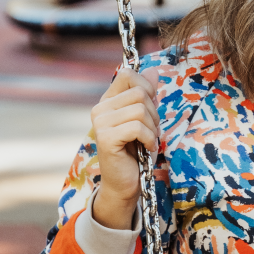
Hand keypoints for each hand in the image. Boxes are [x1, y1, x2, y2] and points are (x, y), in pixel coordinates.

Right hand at [91, 68, 159, 229]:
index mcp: (108, 101)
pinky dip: (149, 139)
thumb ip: (148, 95)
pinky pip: (137, 127)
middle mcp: (100, 109)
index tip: (150, 109)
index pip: (128, 74)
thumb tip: (154, 69)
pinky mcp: (105, 137)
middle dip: (154, 113)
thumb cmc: (137, 152)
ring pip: (140, 109)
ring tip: (148, 141)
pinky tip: (147, 149)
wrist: (126, 183)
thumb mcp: (146, 120)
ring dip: (152, 128)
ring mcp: (100, 122)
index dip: (146, 88)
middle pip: (139, 92)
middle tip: (150, 132)